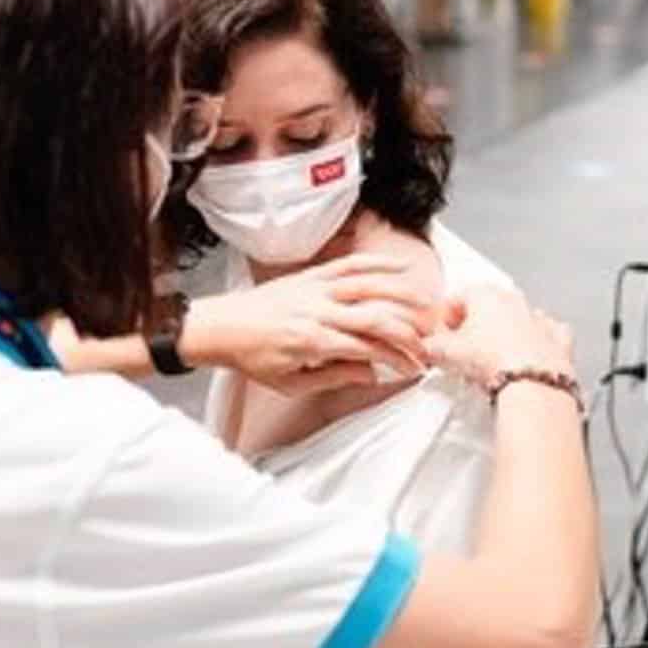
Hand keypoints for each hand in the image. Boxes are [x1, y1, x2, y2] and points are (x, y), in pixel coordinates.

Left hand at [183, 254, 437, 395]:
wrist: (221, 327)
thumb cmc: (252, 357)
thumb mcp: (292, 383)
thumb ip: (335, 377)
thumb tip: (371, 373)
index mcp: (314, 342)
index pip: (369, 348)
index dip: (397, 358)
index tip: (413, 366)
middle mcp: (318, 311)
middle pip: (376, 317)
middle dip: (408, 332)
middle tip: (426, 343)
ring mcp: (315, 289)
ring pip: (369, 286)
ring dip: (402, 295)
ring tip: (426, 306)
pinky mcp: (310, 275)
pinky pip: (348, 265)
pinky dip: (375, 264)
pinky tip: (398, 268)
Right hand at [428, 284, 574, 389]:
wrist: (531, 384)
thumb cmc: (494, 361)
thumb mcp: (446, 354)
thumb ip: (431, 347)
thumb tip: (427, 349)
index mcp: (486, 294)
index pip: (457, 299)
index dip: (445, 319)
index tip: (441, 334)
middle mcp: (515, 301)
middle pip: (487, 307)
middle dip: (474, 325)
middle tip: (463, 348)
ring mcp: (539, 319)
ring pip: (518, 318)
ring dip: (505, 333)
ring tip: (493, 357)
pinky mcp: (557, 340)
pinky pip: (547, 335)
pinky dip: (537, 343)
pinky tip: (527, 356)